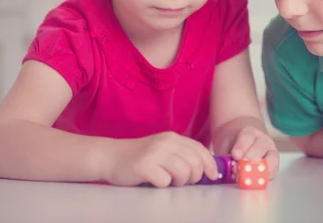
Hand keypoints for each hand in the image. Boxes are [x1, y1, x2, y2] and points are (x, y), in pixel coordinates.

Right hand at [104, 131, 218, 186]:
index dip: (210, 164)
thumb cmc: (140, 158)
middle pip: (194, 163)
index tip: (212, 176)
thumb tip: (206, 169)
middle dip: (194, 177)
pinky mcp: (144, 166)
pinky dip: (163, 185)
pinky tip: (155, 181)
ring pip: (183, 172)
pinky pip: (165, 181)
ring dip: (179, 182)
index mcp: (172, 138)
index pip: (199, 150)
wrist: (110, 157)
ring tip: (168, 181)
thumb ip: (181, 155)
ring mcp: (154, 153)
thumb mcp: (163, 150)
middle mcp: (165, 142)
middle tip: (182, 181)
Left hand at [230, 126, 279, 178]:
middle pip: (260, 148)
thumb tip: (224, 167)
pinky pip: (273, 172)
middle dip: (249, 160)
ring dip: (259, 171)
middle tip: (239, 170)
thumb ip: (226, 156)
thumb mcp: (227, 147)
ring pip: (271, 160)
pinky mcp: (274, 165)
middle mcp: (263, 140)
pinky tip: (253, 182)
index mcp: (250, 132)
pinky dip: (264, 178)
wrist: (243, 146)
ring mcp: (271, 152)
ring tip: (246, 178)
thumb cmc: (233, 147)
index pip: (247, 136)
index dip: (241, 147)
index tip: (235, 155)